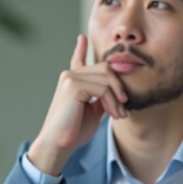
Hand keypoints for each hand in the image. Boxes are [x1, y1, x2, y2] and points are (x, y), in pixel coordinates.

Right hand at [26, 35, 127, 175]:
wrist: (58, 145)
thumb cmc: (73, 132)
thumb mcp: (92, 111)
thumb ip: (100, 97)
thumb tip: (114, 91)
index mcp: (72, 81)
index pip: (77, 60)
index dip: (81, 48)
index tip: (82, 38)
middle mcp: (70, 75)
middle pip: (105, 68)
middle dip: (119, 87)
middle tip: (124, 107)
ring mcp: (70, 78)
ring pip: (107, 77)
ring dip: (117, 98)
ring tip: (119, 115)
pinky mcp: (73, 85)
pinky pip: (103, 88)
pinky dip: (112, 102)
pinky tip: (113, 114)